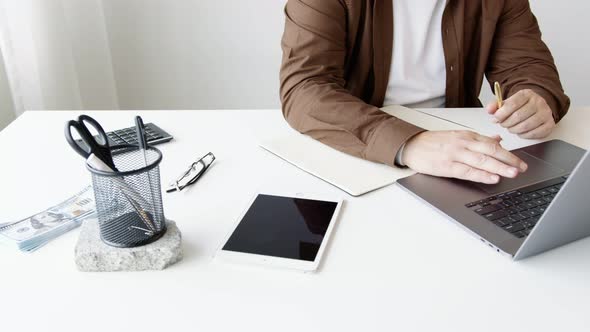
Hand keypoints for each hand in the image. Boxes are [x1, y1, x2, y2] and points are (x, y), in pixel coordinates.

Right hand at [402, 131, 527, 183]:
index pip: (492, 144)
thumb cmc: (433, 142)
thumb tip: (498, 139)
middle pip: (491, 151)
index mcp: (467, 136)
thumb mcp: (457, 136)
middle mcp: (463, 143)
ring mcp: (455, 154)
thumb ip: (478, 139)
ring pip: (482, 160)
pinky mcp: (446, 166)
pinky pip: (468, 171)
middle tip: (522, 168)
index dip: (509, 153)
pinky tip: (492, 178)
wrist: (411, 145)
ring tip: (513, 173)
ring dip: (500, 167)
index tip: (520, 161)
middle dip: (509, 160)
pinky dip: (481, 174)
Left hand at [485, 89, 555, 138]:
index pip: (512, 104)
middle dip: (506, 123)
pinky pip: (533, 133)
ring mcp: (545, 113)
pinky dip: (523, 135)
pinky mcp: (549, 125)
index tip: (496, 118)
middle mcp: (538, 102)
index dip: (501, 113)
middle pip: (518, 116)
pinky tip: (520, 131)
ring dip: (514, 130)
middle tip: (503, 124)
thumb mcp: (508, 102)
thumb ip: (496, 105)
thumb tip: (489, 110)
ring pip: (525, 126)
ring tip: (511, 127)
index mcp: (527, 94)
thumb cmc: (521, 106)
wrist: (538, 107)